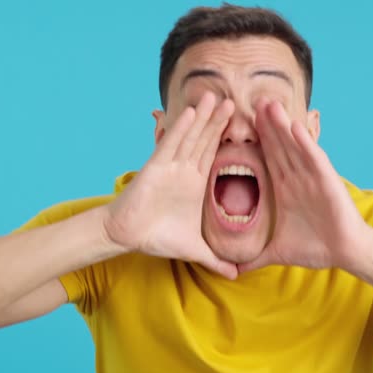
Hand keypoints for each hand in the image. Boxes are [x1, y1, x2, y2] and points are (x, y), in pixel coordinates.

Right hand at [103, 92, 239, 278]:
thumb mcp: (194, 249)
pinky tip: (191, 111)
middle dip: (218, 122)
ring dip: (203, 117)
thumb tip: (235, 275)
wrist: (127, 236)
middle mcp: (184, 170)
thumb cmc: (157, 237)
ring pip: (190, 137)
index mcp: (195, 183)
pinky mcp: (156, 166)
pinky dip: (181, 127)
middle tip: (234, 100)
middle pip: (205, 140)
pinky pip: (171, 144)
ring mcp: (170, 166)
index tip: (245, 125)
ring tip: (215, 97)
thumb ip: (215, 259)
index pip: (215, 156)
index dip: (228, 140)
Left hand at [240, 100, 371, 272]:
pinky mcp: (327, 180)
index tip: (236, 123)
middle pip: (277, 145)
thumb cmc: (315, 248)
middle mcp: (297, 177)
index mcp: (284, 188)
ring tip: (268, 103)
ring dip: (281, 125)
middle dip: (265, 124)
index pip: (266, 158)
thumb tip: (234, 272)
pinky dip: (304, 142)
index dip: (254, 140)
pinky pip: (313, 158)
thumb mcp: (276, 252)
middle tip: (249, 100)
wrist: (345, 253)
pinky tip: (294, 126)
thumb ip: (255, 257)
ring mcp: (312, 176)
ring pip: (293, 146)